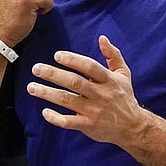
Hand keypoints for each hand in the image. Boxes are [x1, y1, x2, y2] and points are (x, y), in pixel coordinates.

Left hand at [26, 35, 143, 144]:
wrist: (133, 127)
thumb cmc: (125, 97)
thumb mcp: (123, 74)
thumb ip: (113, 55)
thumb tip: (102, 38)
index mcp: (109, 80)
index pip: (90, 67)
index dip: (73, 60)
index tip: (57, 55)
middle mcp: (101, 95)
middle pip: (74, 82)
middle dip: (53, 75)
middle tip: (36, 68)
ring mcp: (94, 111)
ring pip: (67, 100)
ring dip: (47, 93)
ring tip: (31, 87)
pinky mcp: (89, 126)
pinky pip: (69, 122)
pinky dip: (55, 118)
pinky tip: (44, 112)